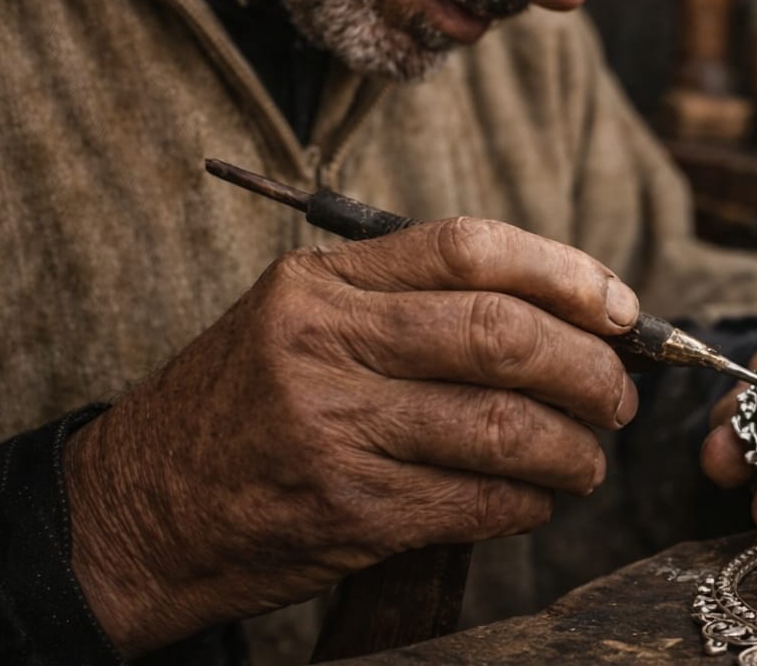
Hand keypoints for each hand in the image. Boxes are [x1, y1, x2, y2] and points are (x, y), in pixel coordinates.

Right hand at [63, 217, 639, 655]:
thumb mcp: (301, 320)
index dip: (565, 273)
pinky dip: (527, 500)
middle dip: (588, 366)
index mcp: (322, 281)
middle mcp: (325, 343)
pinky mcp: (345, 510)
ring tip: (587, 456)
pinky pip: (475, 500)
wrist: (136, 509)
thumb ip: (409, 304)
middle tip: (619, 394)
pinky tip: (536, 497)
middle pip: (502, 333)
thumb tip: (561, 313)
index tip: (620, 306)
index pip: (470, 247)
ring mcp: (333, 428)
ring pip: (501, 424)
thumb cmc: (241, 406)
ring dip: (571, 446)